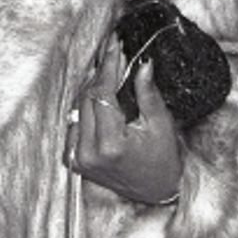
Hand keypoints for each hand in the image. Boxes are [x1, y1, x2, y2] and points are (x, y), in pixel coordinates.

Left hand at [72, 36, 182, 204]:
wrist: (155, 192)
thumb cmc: (163, 161)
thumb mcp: (160, 125)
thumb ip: (147, 94)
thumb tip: (142, 63)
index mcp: (110, 144)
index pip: (102, 93)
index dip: (108, 66)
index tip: (114, 45)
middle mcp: (88, 152)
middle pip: (87, 97)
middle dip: (101, 73)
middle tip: (113, 53)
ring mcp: (78, 158)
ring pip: (78, 108)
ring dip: (92, 88)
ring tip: (108, 71)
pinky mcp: (74, 160)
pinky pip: (74, 123)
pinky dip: (86, 107)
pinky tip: (99, 96)